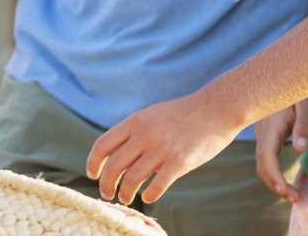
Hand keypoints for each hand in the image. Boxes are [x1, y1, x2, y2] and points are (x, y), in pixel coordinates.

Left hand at [87, 92, 240, 204]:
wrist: (215, 109)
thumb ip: (134, 134)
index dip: (93, 162)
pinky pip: (157, 185)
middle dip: (107, 184)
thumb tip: (118, 157)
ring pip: (132, 179)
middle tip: (107, 193)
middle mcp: (144, 135)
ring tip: (125, 198)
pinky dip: (149, 195)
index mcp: (134, 122)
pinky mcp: (180, 162)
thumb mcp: (151, 116)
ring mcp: (162, 149)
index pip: (102, 145)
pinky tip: (147, 197)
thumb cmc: (181, 115)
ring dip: (126, 193)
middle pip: (114, 166)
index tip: (92, 174)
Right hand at [256, 94, 307, 202]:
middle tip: (297, 199)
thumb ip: (303, 126)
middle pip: (261, 164)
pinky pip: (265, 153)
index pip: (266, 159)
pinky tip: (286, 173)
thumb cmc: (304, 86)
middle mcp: (261, 130)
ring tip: (294, 192)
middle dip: (275, 185)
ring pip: (262, 160)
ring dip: (274, 179)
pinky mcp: (266, 129)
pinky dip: (273, 169)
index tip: (291, 195)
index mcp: (271, 126)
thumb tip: (299, 150)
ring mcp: (262, 129)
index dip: (276, 180)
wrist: (290, 69)